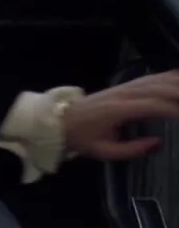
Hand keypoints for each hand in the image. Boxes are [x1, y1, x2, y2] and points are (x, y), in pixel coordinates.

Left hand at [64, 71, 178, 160]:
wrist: (61, 120)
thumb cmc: (83, 137)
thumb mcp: (104, 151)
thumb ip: (132, 150)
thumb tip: (158, 143)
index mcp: (118, 110)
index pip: (152, 105)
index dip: (173, 109)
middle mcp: (123, 94)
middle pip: (158, 88)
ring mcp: (123, 87)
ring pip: (155, 80)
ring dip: (176, 83)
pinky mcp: (123, 85)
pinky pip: (149, 77)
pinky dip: (166, 76)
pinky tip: (178, 77)